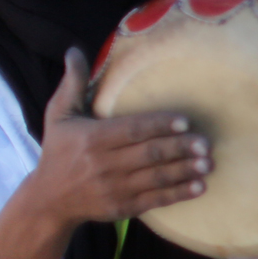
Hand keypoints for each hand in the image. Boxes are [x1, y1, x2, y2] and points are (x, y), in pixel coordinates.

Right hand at [28, 48, 210, 226]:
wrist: (48, 200)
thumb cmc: (58, 151)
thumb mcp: (59, 116)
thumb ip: (72, 85)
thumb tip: (74, 51)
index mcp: (92, 139)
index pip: (131, 130)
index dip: (158, 125)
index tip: (184, 120)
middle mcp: (104, 164)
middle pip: (148, 154)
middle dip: (179, 148)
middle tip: (205, 142)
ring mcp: (114, 188)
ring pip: (155, 178)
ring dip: (184, 171)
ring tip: (208, 163)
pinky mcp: (122, 207)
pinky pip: (155, 200)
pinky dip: (178, 194)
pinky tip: (200, 186)